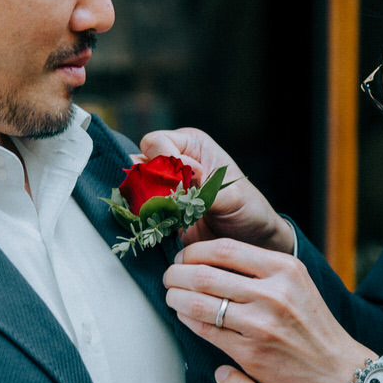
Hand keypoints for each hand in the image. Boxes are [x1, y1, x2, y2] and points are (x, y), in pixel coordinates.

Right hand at [137, 128, 292, 251]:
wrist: (249, 240)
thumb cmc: (248, 209)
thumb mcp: (233, 197)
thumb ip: (205, 190)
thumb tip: (177, 187)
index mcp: (191, 145)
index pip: (156, 142)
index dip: (164, 162)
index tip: (184, 183)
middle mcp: (172, 161)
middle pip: (138, 163)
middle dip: (149, 185)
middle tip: (170, 205)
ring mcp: (161, 187)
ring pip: (133, 188)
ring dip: (144, 205)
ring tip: (168, 219)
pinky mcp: (157, 211)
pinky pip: (136, 212)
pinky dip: (144, 221)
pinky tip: (161, 230)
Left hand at [164, 238, 372, 382]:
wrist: (334, 369)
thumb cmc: (311, 324)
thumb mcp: (295, 283)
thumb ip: (260, 267)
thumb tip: (209, 254)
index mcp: (284, 268)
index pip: (225, 248)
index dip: (195, 251)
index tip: (184, 256)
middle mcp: (274, 293)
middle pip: (205, 274)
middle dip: (177, 273)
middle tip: (169, 276)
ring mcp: (261, 324)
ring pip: (200, 303)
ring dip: (176, 297)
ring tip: (172, 295)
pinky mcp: (250, 352)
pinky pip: (205, 330)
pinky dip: (187, 319)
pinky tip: (184, 315)